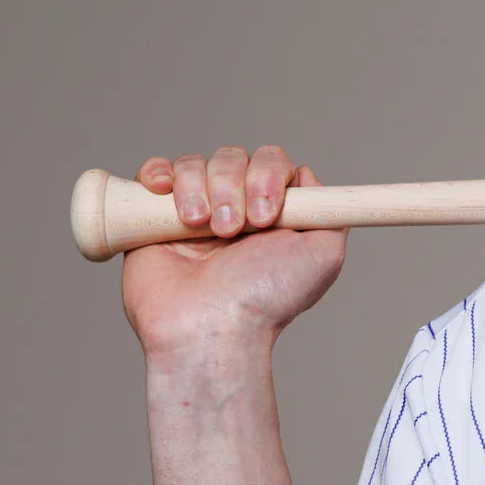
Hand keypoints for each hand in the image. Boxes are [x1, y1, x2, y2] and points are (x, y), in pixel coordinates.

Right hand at [120, 144, 346, 358]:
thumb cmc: (265, 300)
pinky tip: (164, 194)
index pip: (272, 162)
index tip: (265, 215)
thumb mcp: (324, 256)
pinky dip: (159, 173)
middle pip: (234, 158)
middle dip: (233, 186)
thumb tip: (307, 177)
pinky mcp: (155, 216)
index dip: (269, 176)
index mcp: (272, 213)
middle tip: (232, 230)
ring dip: (200, 189)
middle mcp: (235, 208)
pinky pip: (155, 171)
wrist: (207, 327)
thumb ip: (330, 211)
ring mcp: (194, 210)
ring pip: (195, 163)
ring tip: (203, 229)